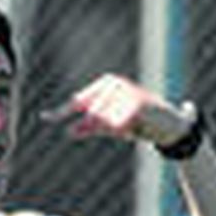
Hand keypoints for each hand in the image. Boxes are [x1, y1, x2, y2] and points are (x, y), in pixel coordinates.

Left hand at [41, 74, 194, 150]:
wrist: (170, 125)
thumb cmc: (137, 124)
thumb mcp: (111, 126)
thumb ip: (90, 127)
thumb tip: (69, 131)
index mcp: (105, 84)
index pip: (78, 101)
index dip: (62, 112)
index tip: (46, 117)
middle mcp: (113, 83)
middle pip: (91, 116)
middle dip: (100, 130)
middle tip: (122, 131)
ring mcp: (125, 91)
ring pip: (103, 122)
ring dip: (115, 132)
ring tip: (132, 127)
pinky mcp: (136, 103)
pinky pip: (118, 126)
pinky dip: (124, 132)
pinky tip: (136, 128)